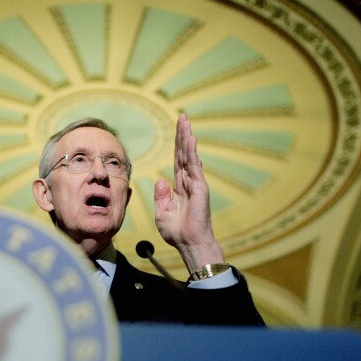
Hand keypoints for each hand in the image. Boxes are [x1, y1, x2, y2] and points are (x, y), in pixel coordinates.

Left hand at [154, 113, 224, 272]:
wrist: (189, 244)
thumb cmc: (177, 232)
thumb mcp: (161, 213)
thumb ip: (161, 196)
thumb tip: (161, 180)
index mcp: (179, 187)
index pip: (177, 161)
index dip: (177, 145)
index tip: (178, 129)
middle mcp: (188, 182)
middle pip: (184, 153)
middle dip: (182, 135)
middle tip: (182, 116)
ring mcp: (195, 184)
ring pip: (189, 156)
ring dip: (187, 138)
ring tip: (185, 121)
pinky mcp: (199, 188)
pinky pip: (194, 167)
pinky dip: (192, 153)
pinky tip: (190, 140)